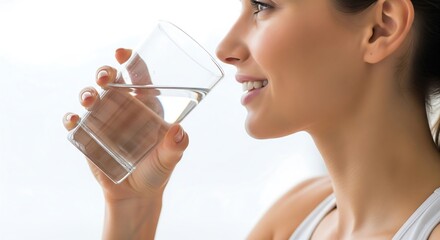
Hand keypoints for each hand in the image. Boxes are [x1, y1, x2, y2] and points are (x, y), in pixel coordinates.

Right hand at [63, 48, 188, 201]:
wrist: (136, 194)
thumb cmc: (157, 170)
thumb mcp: (169, 158)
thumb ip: (176, 147)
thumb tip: (179, 133)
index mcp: (146, 104)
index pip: (138, 74)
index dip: (130, 59)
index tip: (121, 53)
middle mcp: (124, 106)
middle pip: (110, 79)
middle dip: (105, 72)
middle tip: (105, 79)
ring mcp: (104, 119)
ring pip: (91, 96)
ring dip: (87, 92)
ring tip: (90, 99)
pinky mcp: (89, 136)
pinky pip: (76, 122)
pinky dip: (71, 118)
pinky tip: (73, 120)